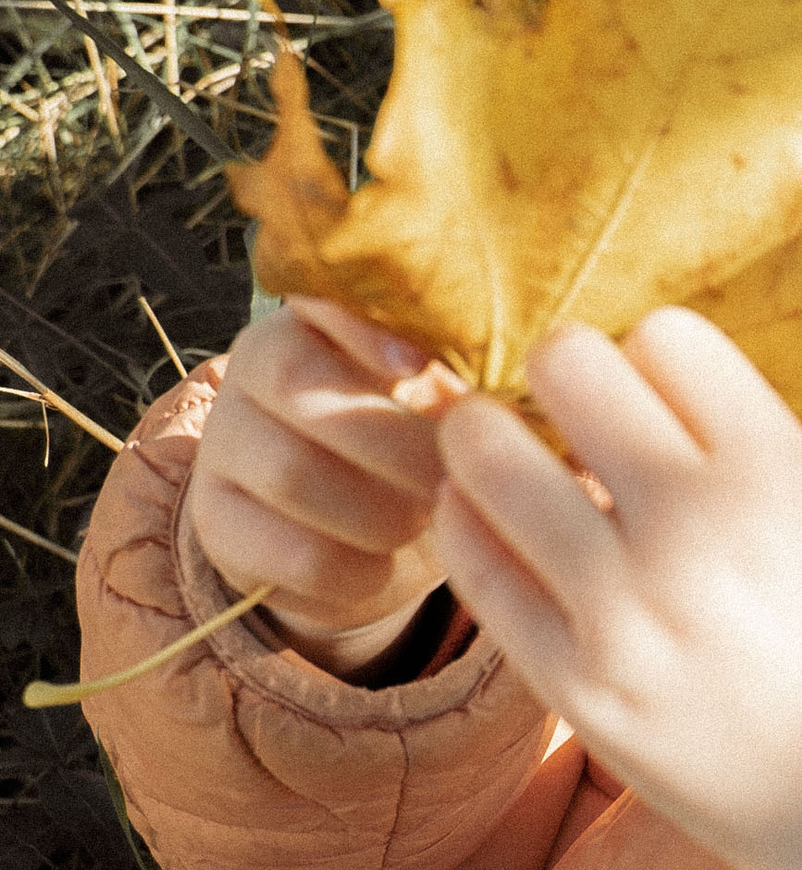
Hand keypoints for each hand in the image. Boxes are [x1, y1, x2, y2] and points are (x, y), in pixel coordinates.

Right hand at [186, 297, 451, 676]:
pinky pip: (294, 551)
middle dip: (398, 440)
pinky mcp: (217, 526)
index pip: (316, 298)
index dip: (366, 329)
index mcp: (312, 325)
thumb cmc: (422, 459)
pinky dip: (358, 571)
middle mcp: (250, 374)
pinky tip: (385, 567)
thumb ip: (471, 389)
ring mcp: (222, 449)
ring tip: (425, 522)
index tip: (423, 368)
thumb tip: (517, 395)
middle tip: (457, 479)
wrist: (367, 550)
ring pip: (293, 472)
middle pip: (301, 384)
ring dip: (382, 511)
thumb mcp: (448, 414)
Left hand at [427, 305, 801, 869]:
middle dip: (566, 373)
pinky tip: (495, 526)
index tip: (664, 395)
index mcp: (783, 480)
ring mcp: (624, 612)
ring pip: (487, 455)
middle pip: (570, 365)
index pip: (668, 335)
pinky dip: (471, 525)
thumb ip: (756, 455)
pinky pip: (473, 564)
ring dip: (492, 440)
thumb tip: (648, 380)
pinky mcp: (572, 685)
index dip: (658, 355)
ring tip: (509, 457)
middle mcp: (697, 531)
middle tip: (573, 409)